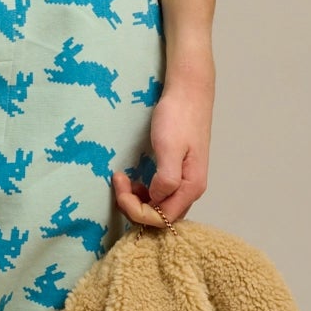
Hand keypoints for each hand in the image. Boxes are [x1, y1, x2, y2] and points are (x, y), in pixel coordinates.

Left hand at [112, 69, 211, 228]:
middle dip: (134, 206)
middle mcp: (191, 190)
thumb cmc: (178, 117)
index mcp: (191, 187)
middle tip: (119, 181)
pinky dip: (144, 193)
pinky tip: (135, 180)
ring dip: (138, 200)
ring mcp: (186, 181)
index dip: (136, 209)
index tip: (120, 183)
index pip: (161, 219)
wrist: (189, 92)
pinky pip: (160, 194)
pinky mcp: (179, 172)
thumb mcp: (169, 147)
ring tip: (124, 181)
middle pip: (160, 216)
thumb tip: (157, 200)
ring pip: (160, 206)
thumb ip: (166, 179)